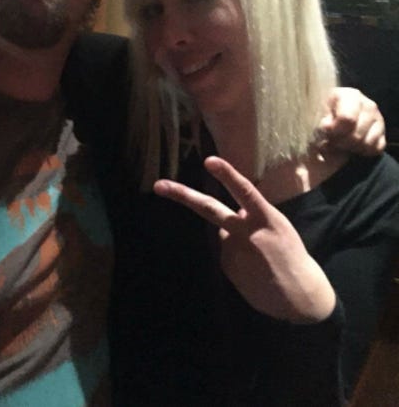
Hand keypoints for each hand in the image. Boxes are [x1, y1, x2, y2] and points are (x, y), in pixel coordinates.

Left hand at [154, 157, 335, 323]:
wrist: (299, 297)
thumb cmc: (290, 255)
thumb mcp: (278, 226)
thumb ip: (252, 215)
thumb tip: (228, 216)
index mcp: (265, 217)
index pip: (244, 190)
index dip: (227, 174)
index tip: (209, 160)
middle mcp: (245, 231)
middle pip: (208, 208)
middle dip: (181, 195)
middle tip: (158, 185)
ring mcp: (232, 249)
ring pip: (224, 233)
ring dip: (236, 239)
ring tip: (260, 257)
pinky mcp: (226, 265)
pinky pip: (226, 252)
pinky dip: (237, 255)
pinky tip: (253, 268)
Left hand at [319, 87, 385, 155]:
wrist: (320, 133)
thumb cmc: (314, 122)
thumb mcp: (311, 120)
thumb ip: (319, 123)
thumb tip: (327, 127)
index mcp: (346, 94)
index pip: (347, 119)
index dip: (334, 131)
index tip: (326, 131)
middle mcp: (366, 103)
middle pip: (357, 135)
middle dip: (341, 142)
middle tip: (331, 139)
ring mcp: (376, 117)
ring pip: (367, 143)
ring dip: (350, 148)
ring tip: (340, 142)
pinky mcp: (381, 132)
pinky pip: (376, 148)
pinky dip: (362, 151)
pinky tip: (351, 146)